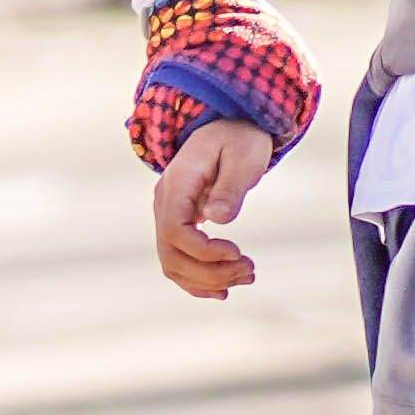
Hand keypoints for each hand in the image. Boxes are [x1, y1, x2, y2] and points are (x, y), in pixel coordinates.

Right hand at [152, 114, 278, 302]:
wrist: (228, 125)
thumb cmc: (239, 139)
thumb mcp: (243, 157)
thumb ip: (230, 187)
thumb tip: (217, 219)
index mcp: (177, 183)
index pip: (175, 230)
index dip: (203, 251)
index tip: (238, 252)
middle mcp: (164, 201)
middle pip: (170, 253)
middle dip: (209, 272)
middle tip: (249, 269)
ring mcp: (167, 214)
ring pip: (172, 263)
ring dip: (207, 280)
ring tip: (246, 276)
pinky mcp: (178, 223)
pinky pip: (178, 260)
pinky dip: (197, 280)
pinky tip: (224, 289)